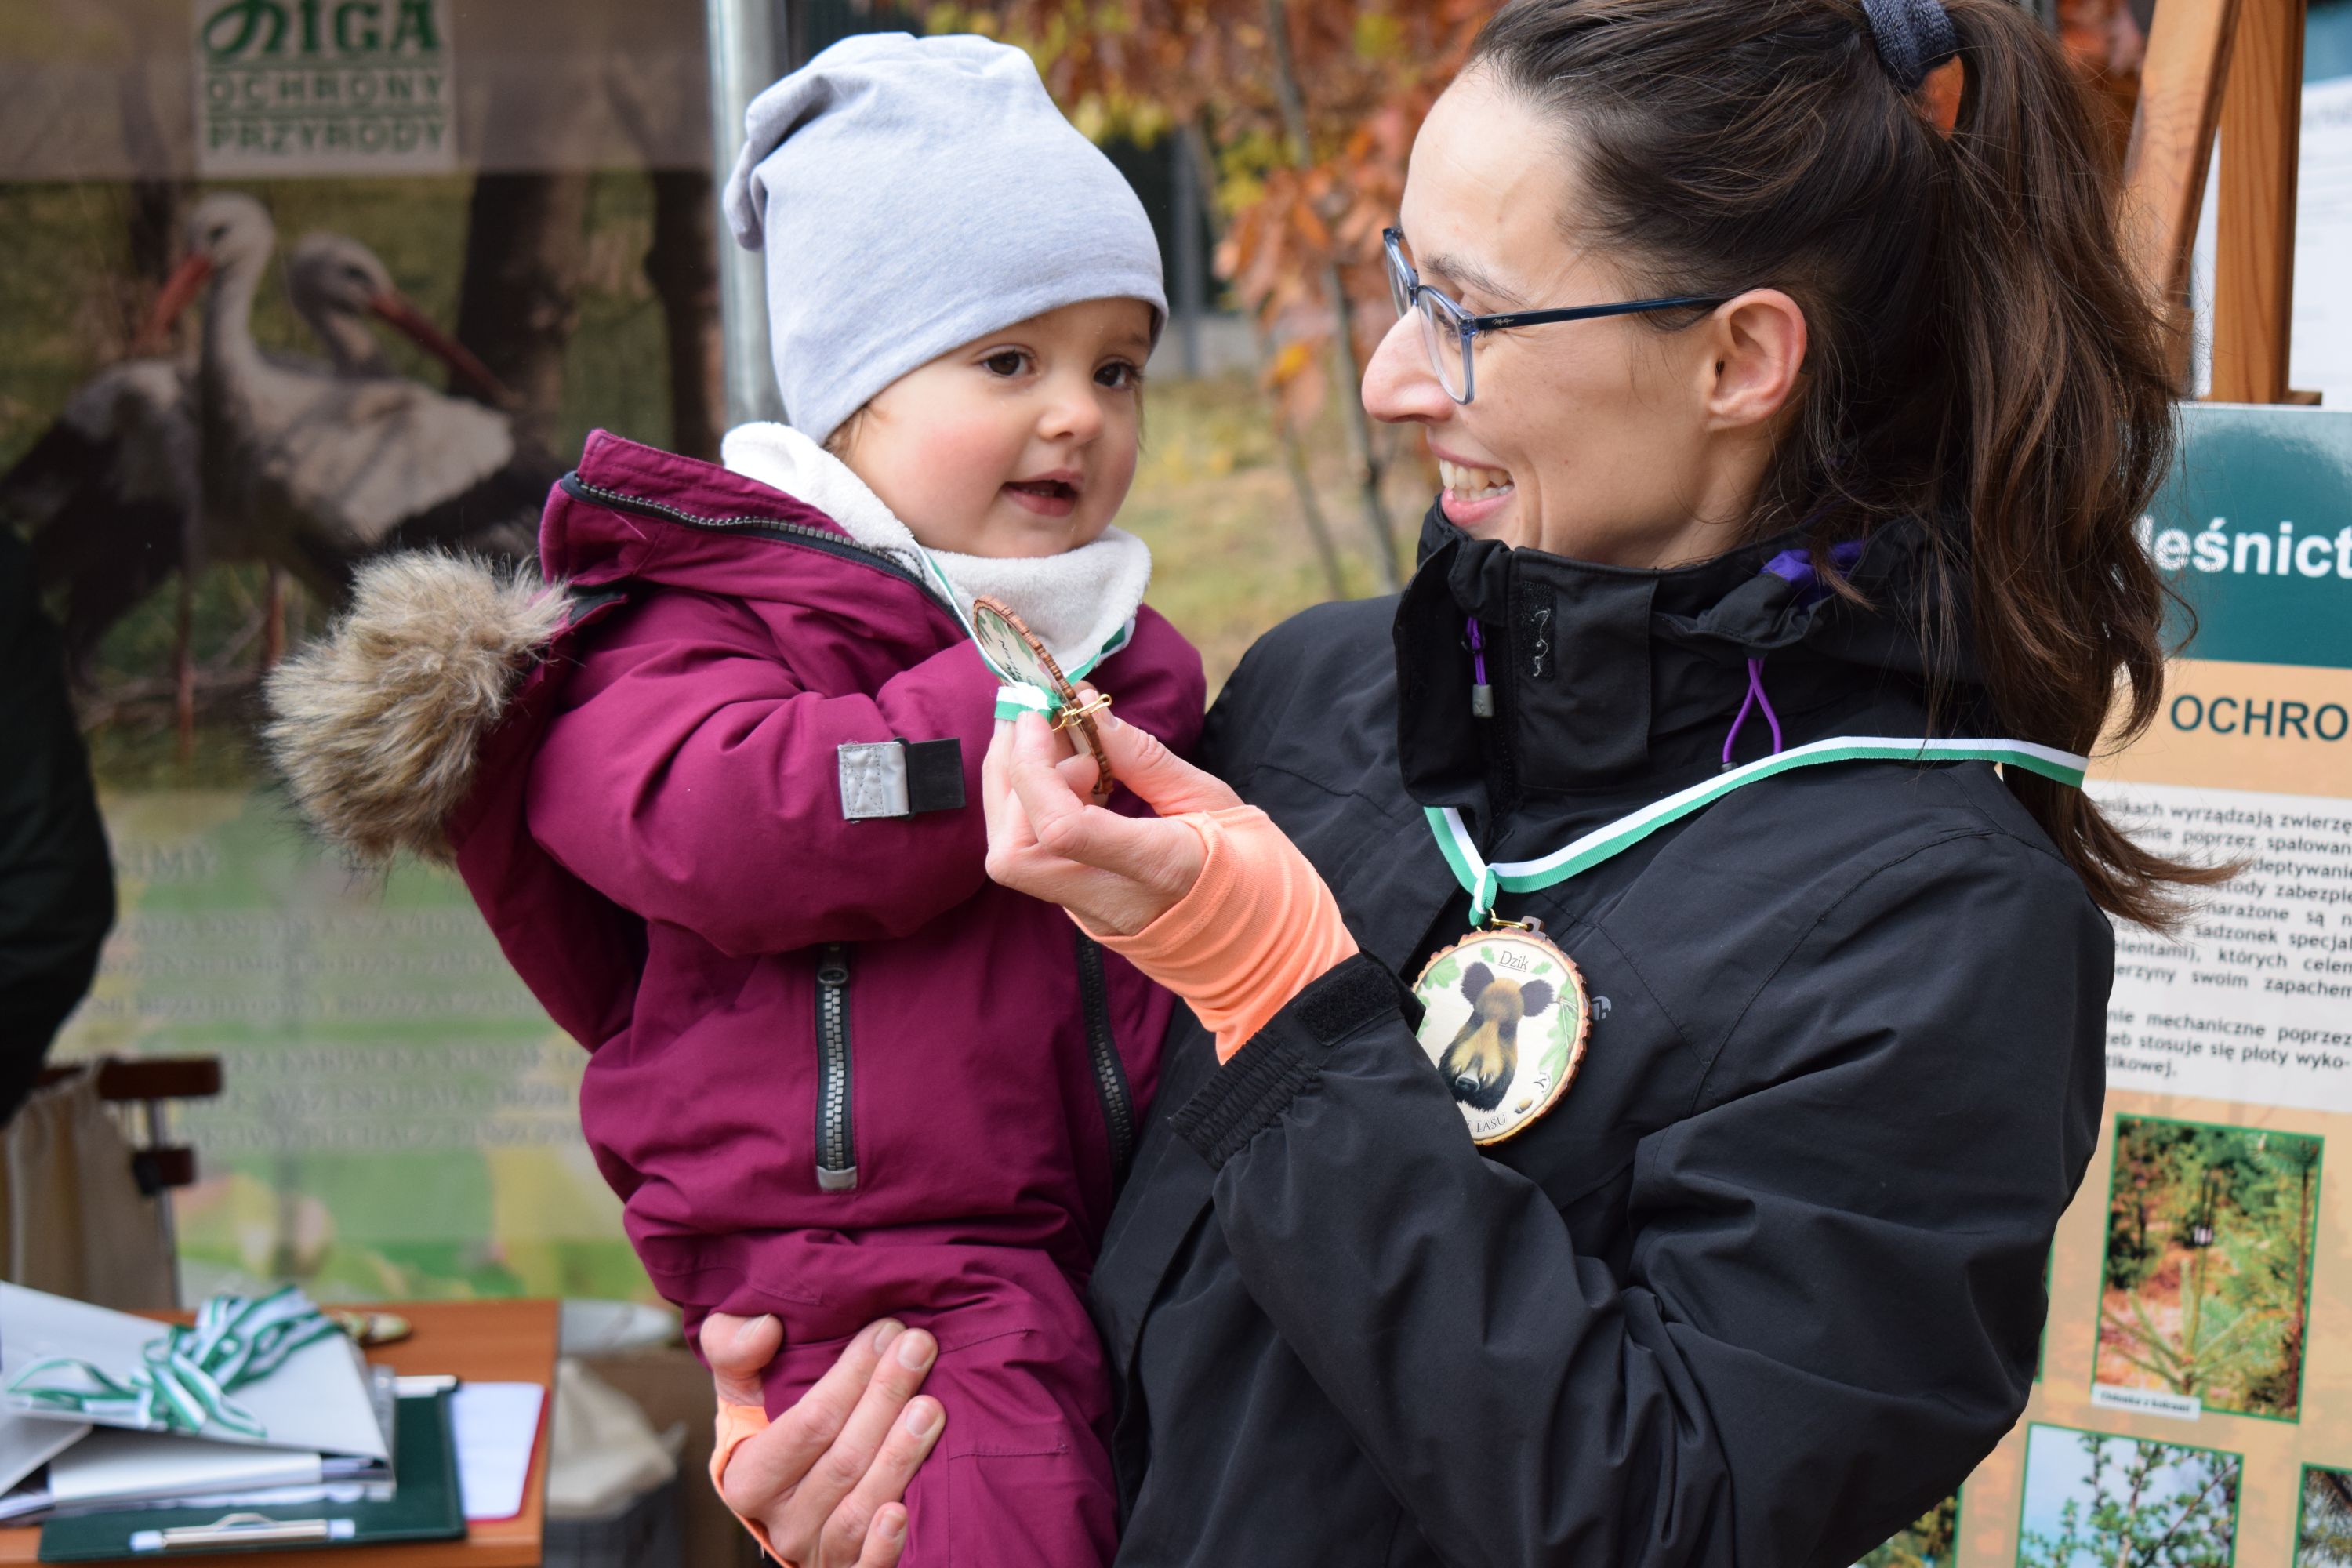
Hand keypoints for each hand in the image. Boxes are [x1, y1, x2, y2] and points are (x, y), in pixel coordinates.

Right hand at [701, 1313, 945, 1567]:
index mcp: (747, 1477)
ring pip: (858, 1508)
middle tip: (920, 1349)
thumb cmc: (772, 1432)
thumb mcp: (742, 1391)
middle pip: (841, 1460)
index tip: (887, 1331)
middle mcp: (780, 1523)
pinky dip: (883, 1545)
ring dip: (898, 1458)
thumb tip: (764, 1327)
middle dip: (885, 1398)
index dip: (849, 1376)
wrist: (786, 1501)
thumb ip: (734, 1350)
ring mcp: (816, 1553)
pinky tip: (904, 1513)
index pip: (807, 1424)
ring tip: (931, 1408)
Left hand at [982, 704, 1242, 934]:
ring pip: (1012, 859)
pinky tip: (1067, 778)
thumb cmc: (1254, 866)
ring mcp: (1090, 916)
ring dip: (1014, 791)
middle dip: (1007, 777)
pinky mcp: (1081, 914)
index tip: (1039, 716)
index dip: (1032, 767)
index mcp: (1159, 868)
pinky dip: (1031, 809)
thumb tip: (1084, 705)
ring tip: (1058, 747)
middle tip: (1036, 723)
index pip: (1062, 830)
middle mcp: (1111, 902)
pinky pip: (1033, 859)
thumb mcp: (1210, 797)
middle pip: (1013, 854)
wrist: (1264, 943)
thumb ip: (1140, 755)